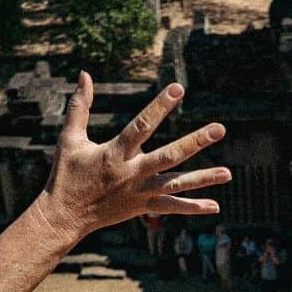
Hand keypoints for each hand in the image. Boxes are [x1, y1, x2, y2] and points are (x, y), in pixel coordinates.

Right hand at [36, 72, 229, 241]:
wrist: (64, 217)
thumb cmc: (66, 175)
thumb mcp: (69, 139)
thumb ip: (80, 106)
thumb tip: (84, 74)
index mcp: (115, 153)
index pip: (142, 126)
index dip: (159, 106)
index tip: (178, 89)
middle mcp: (131, 173)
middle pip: (169, 156)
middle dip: (195, 142)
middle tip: (220, 129)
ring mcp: (139, 193)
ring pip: (176, 184)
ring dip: (203, 178)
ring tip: (228, 173)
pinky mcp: (142, 208)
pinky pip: (171, 208)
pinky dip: (192, 207)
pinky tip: (214, 205)